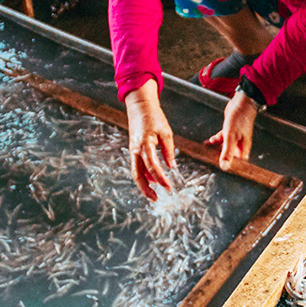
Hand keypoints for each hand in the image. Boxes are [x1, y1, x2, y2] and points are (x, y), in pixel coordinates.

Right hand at [123, 78, 175, 199]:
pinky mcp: (134, 150)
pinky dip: (144, 175)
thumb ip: (168, 151)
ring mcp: (133, 150)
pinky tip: (153, 180)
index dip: (161, 179)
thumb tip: (172, 167)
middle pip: (138, 174)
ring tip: (155, 194)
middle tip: (156, 199)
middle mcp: (135, 149)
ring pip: (136, 172)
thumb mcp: (166, 132)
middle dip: (146, 189)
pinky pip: (137, 166)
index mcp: (145, 144)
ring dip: (144, 184)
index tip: (169, 188)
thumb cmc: (154, 117)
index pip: (152, 166)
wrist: (140, 106)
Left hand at [206, 89, 258, 170]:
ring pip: (224, 148)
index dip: (230, 169)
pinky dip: (215, 141)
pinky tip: (209, 141)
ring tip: (206, 152)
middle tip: (210, 162)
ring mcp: (235, 138)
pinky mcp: (230, 132)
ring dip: (215, 150)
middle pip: (230, 157)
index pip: (237, 164)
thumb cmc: (240, 118)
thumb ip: (227, 152)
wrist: (241, 103)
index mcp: (243, 149)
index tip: (221, 172)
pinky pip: (222, 140)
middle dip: (220, 159)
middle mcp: (240, 145)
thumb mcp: (231, 137)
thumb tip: (224, 166)